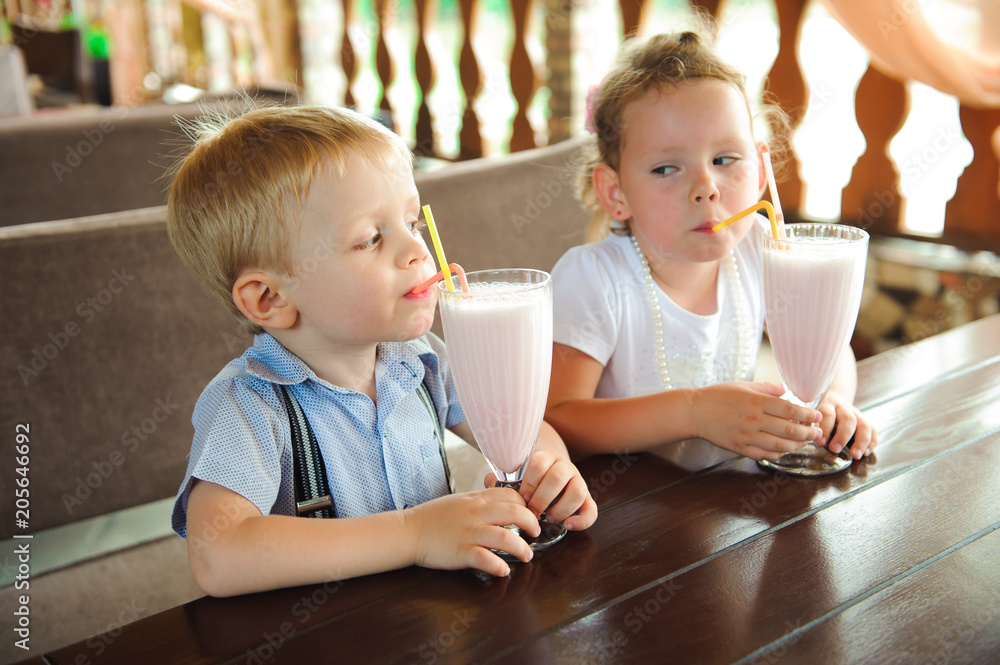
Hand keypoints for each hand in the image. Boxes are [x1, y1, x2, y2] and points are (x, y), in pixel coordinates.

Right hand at [404, 488, 539, 576]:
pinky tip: (504, 570)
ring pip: (506, 538)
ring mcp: (469, 533)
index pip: (510, 495)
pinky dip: (499, 566)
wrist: (409, 531)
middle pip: (515, 513)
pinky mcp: (461, 552)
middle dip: (532, 524)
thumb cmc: (433, 517)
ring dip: (522, 549)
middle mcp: (476, 514)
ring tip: (527, 556)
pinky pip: (486, 559)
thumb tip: (502, 504)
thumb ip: (481, 501)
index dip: (525, 505)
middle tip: (535, 534)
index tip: (529, 514)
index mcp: (476, 499)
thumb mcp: (460, 501)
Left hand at [486, 451, 597, 530]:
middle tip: (532, 512)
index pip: (538, 463)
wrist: (551, 474)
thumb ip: (502, 479)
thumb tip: (490, 482)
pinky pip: (591, 510)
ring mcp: (578, 482)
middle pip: (557, 477)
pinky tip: (568, 525)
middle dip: (542, 498)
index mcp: (546, 458)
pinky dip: (582, 520)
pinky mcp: (587, 500)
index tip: (521, 498)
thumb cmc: (530, 480)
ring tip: (550, 517)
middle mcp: (565, 467)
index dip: (529, 483)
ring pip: (577, 491)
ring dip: (561, 508)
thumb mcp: (517, 476)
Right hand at [692, 382, 823, 460]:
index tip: (817, 416)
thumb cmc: (718, 396)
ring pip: (780, 445)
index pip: (789, 409)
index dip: (807, 415)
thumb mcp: (743, 385)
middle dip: (807, 432)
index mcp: (756, 402)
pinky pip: (765, 454)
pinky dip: (779, 453)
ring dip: (797, 445)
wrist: (695, 412)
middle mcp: (753, 420)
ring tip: (804, 442)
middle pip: (789, 429)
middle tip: (816, 432)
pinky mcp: (740, 448)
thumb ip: (766, 388)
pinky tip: (784, 449)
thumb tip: (785, 391)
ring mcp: (747, 436)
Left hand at [814, 390, 877, 458]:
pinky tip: (866, 452)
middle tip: (835, 450)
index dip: (825, 428)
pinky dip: (872, 441)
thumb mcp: (811, 412)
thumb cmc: (818, 411)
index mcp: (827, 405)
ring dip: (861, 441)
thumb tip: (803, 437)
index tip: (820, 442)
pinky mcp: (864, 420)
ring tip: (856, 455)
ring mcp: (856, 413)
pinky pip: (873, 429)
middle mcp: (843, 408)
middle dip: (843, 436)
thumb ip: (808, 423)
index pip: (828, 414)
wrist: (833, 396)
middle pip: (848, 419)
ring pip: (864, 424)